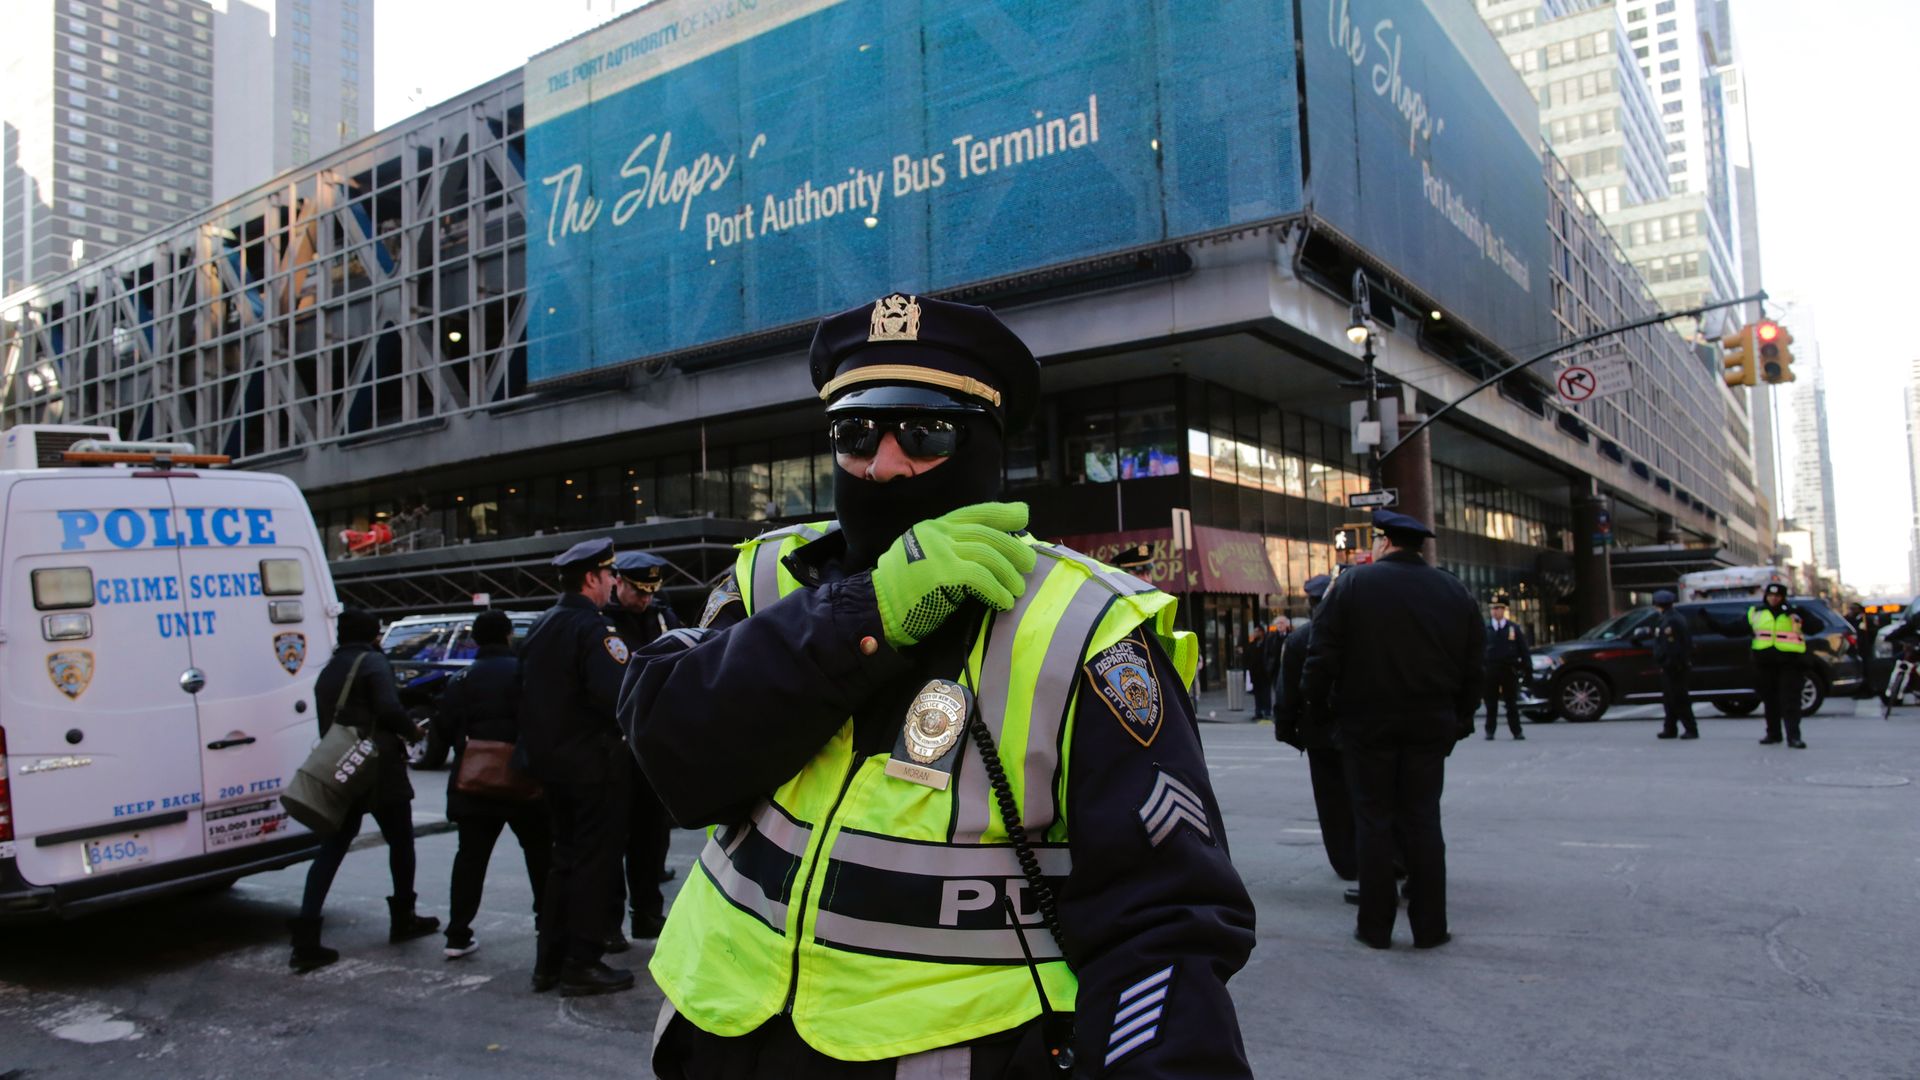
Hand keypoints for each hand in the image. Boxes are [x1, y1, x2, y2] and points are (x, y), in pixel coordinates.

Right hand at [872, 502, 1036, 647]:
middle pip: (988, 533)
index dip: (1002, 513)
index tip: (1023, 517)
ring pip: (989, 554)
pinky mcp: (942, 573)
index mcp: (935, 526)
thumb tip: (993, 551)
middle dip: (1014, 549)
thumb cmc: (904, 589)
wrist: (877, 606)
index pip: (975, 512)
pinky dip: (997, 590)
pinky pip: (981, 578)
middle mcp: (939, 533)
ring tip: (1017, 589)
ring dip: (1009, 574)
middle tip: (1028, 565)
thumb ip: (953, 548)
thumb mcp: (927, 556)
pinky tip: (1004, 601)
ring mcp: (940, 551)